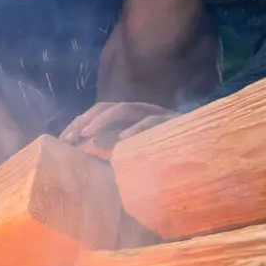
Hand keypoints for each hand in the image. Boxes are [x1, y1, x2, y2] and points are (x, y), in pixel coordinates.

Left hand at [60, 101, 176, 156]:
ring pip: (124, 108)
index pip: (99, 113)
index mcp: (130, 118)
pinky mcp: (170, 122)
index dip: (80, 123)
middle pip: (107, 106)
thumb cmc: (166, 154)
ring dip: (103, 120)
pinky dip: (136, 129)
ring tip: (87, 134)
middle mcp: (139, 112)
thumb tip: (89, 159)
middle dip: (86, 119)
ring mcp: (154, 114)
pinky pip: (151, 121)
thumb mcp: (135, 154)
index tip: (64, 139)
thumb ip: (115, 153)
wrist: (201, 147)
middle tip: (71, 136)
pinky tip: (123, 140)